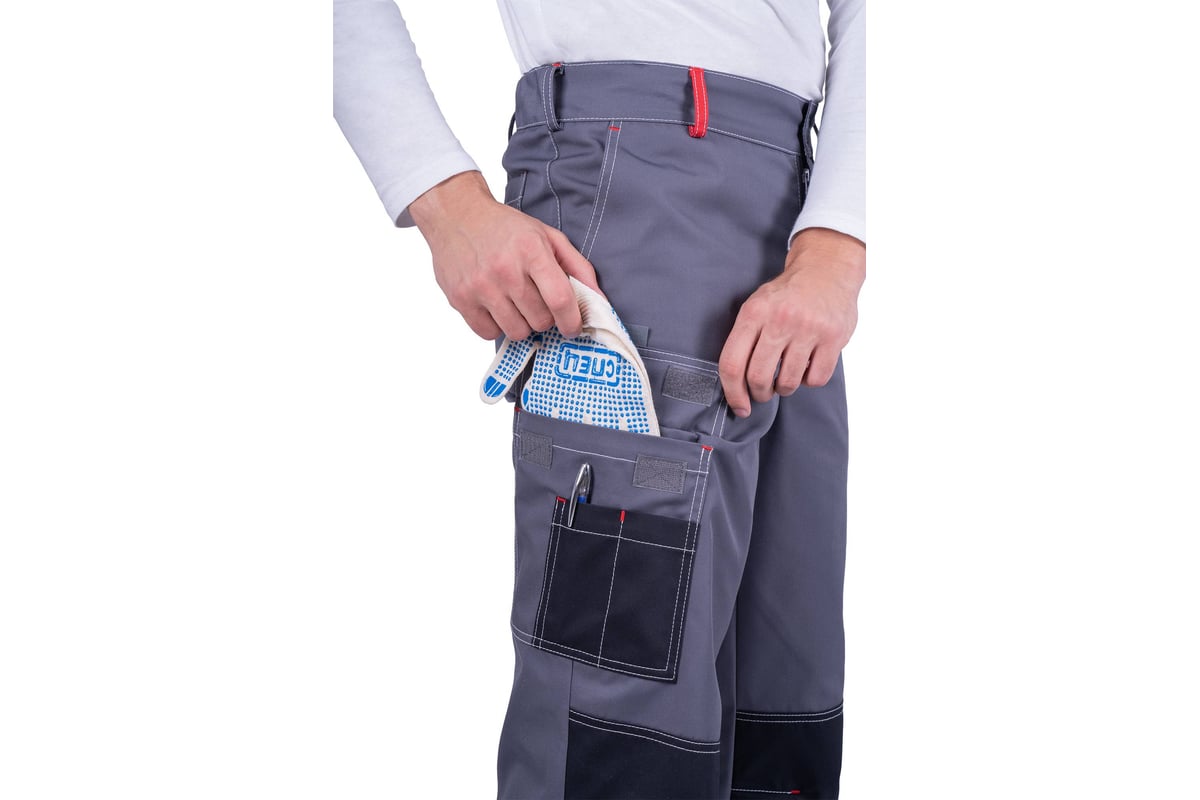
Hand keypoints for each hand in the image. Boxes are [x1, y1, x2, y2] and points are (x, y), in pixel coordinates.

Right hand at [409, 170, 600, 339]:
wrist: (456, 214)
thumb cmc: (505, 227)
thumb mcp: (547, 236)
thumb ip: (577, 267)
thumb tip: (599, 299)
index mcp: (531, 251)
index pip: (560, 300)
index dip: (571, 321)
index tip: (572, 327)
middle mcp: (505, 270)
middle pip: (540, 321)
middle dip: (545, 318)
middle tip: (538, 303)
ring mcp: (480, 287)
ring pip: (516, 331)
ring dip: (522, 324)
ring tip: (516, 304)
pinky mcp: (460, 299)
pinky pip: (489, 333)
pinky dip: (497, 326)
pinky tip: (496, 306)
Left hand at [718, 227, 864, 417]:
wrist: (826, 269)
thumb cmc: (787, 294)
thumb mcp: (757, 305)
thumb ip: (744, 338)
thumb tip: (734, 383)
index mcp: (754, 313)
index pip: (732, 364)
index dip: (732, 393)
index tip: (739, 407)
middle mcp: (780, 321)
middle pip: (758, 378)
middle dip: (759, 393)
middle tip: (764, 392)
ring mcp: (808, 329)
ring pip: (788, 382)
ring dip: (784, 388)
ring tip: (786, 376)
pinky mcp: (833, 337)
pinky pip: (816, 379)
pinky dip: (809, 380)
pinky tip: (807, 366)